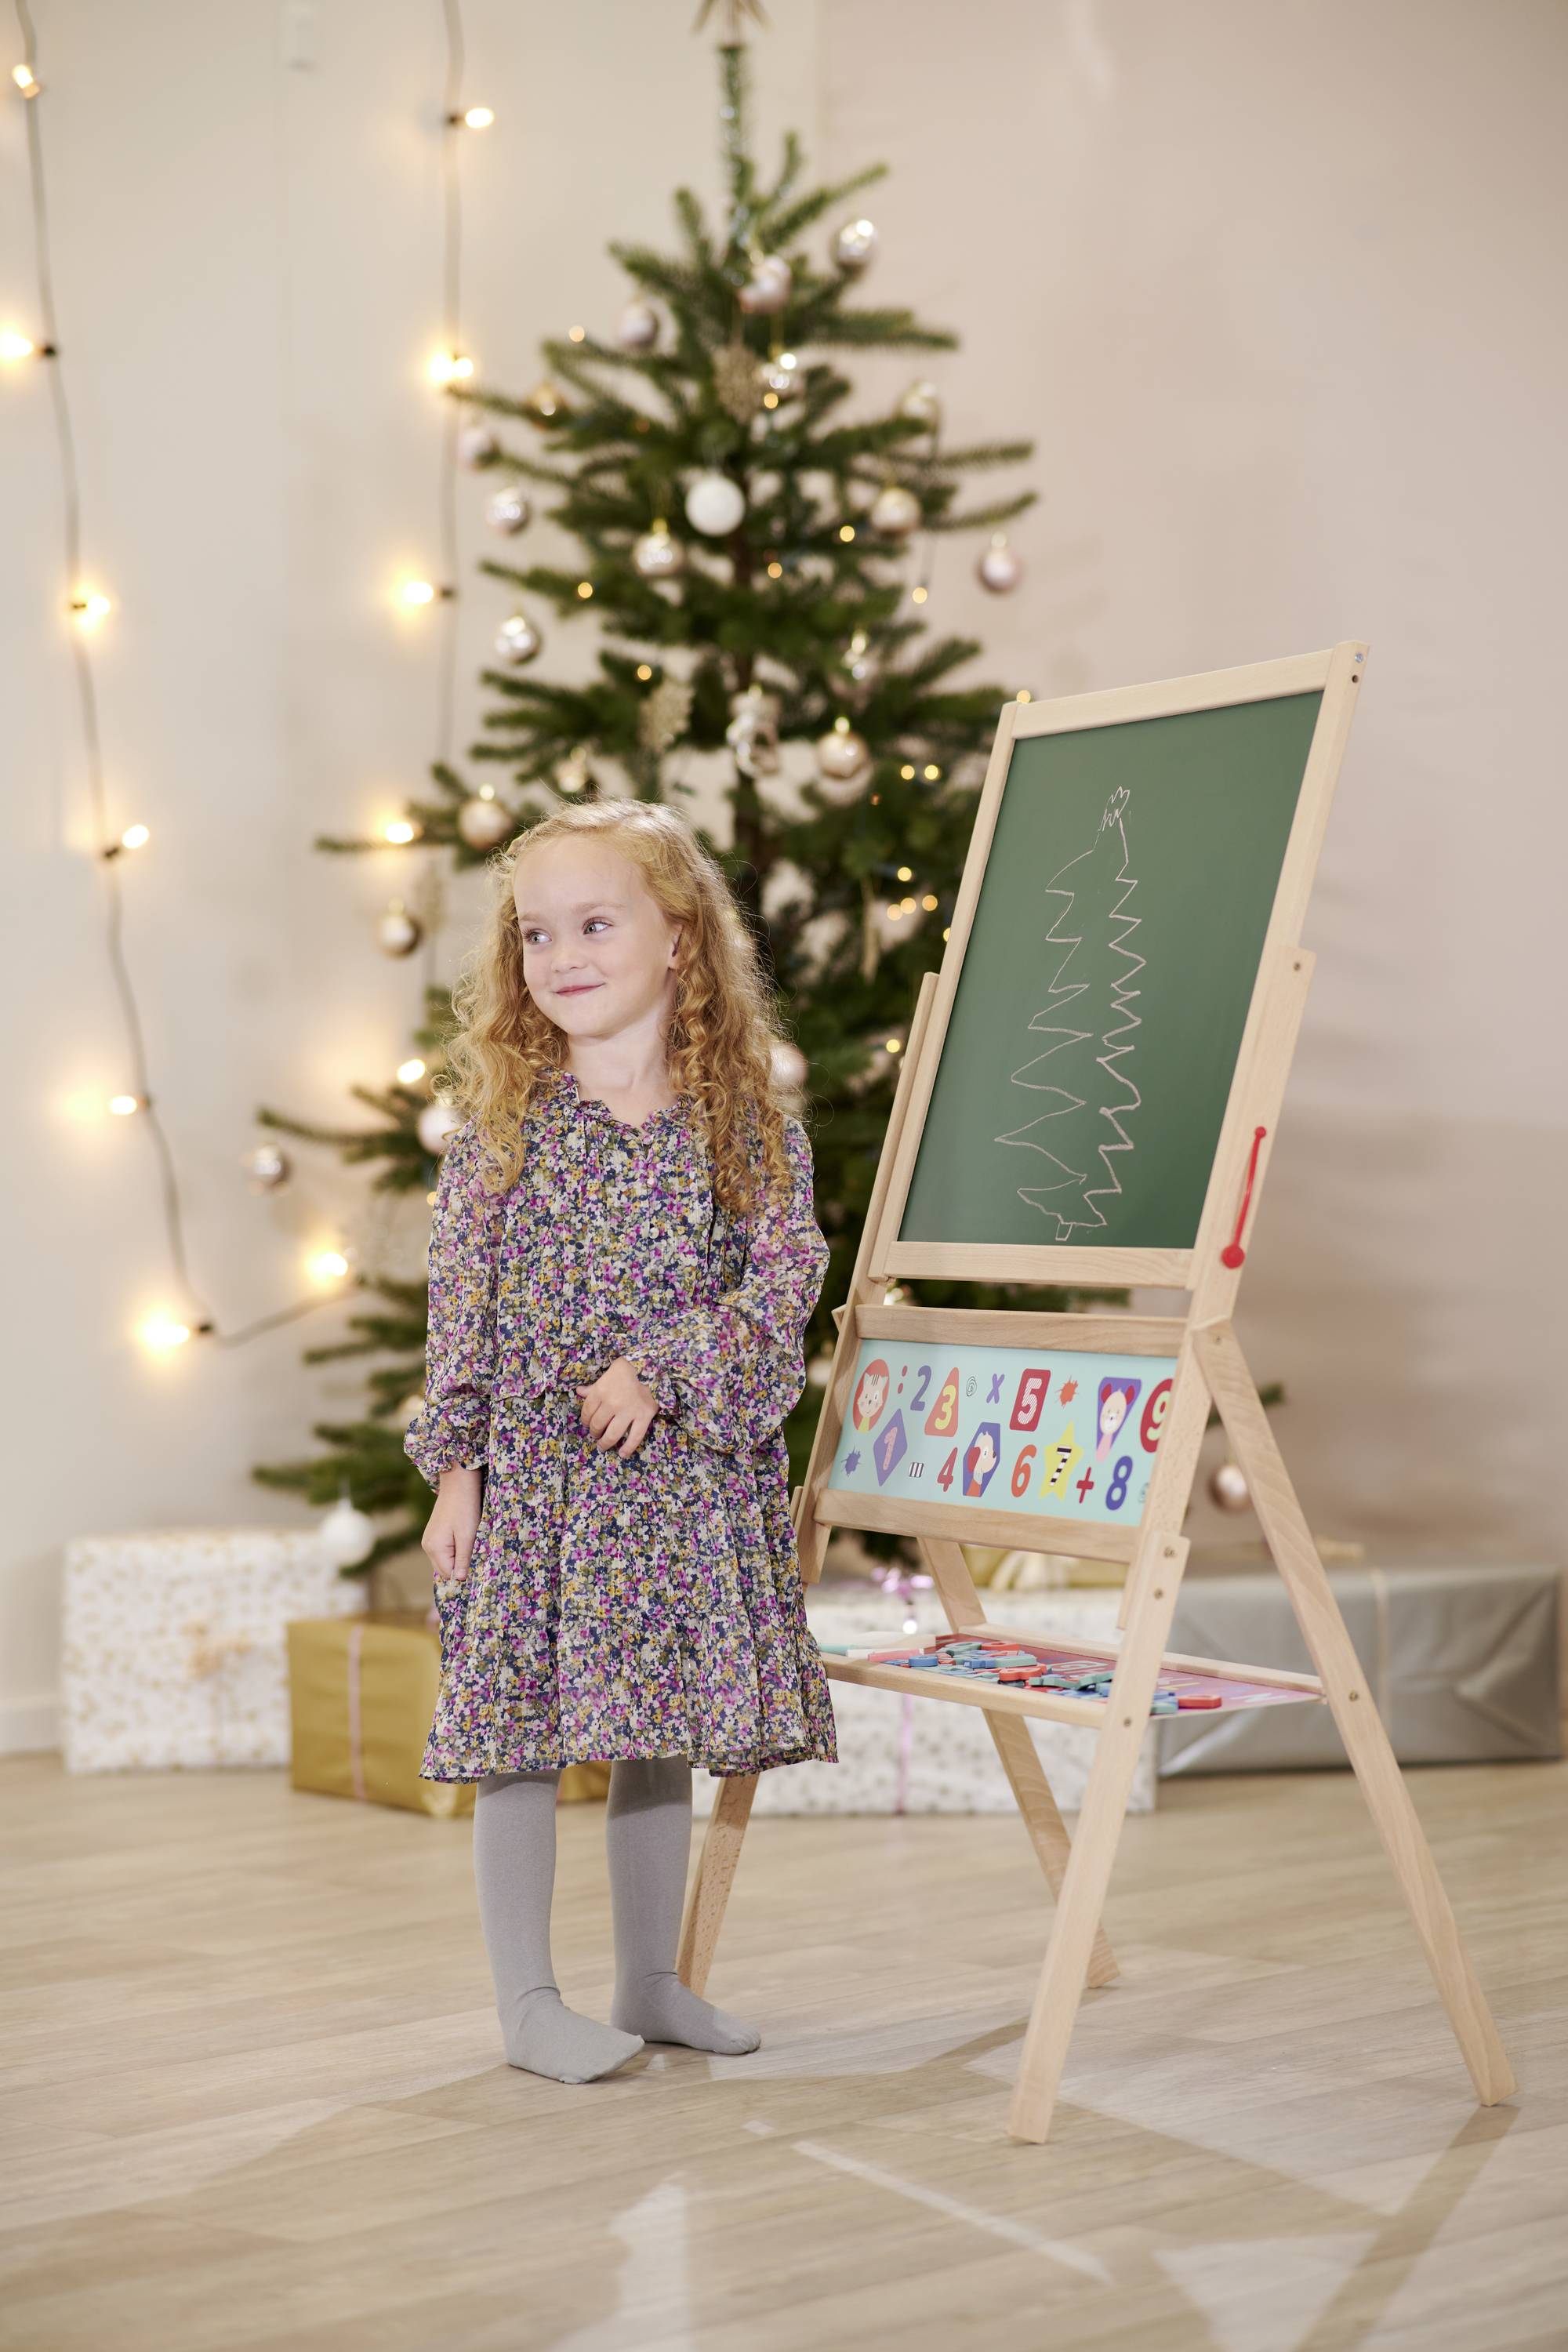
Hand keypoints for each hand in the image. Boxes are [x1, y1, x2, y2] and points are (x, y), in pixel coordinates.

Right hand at [422, 1463, 482, 1582]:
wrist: (458, 1483)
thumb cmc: (465, 1508)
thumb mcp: (468, 1536)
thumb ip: (463, 1559)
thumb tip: (459, 1580)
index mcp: (435, 1548)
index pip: (449, 1575)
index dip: (464, 1573)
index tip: (478, 1566)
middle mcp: (428, 1546)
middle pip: (445, 1569)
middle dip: (460, 1566)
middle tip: (476, 1554)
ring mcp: (429, 1540)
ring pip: (445, 1560)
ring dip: (459, 1558)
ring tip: (471, 1544)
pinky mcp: (434, 1534)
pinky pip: (445, 1551)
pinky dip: (455, 1550)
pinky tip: (465, 1539)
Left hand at [574, 1357, 658, 1457]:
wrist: (652, 1366)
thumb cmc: (627, 1369)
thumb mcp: (607, 1374)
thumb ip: (594, 1386)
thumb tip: (579, 1392)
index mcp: (600, 1392)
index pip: (587, 1412)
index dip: (585, 1420)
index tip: (587, 1424)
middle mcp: (611, 1404)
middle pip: (598, 1425)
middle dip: (594, 1433)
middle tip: (596, 1435)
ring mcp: (628, 1412)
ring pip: (612, 1434)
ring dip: (605, 1443)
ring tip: (603, 1446)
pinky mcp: (644, 1417)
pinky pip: (635, 1437)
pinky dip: (628, 1448)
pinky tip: (622, 1454)